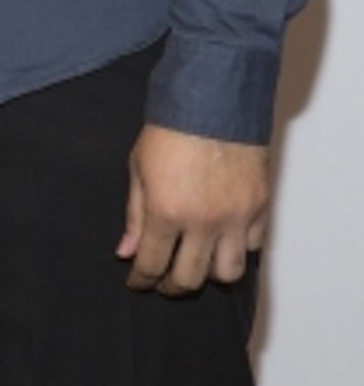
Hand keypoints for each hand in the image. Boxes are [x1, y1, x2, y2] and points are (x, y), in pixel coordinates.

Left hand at [118, 125, 269, 294]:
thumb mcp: (138, 168)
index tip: (138, 282)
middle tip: (164, 281)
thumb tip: (126, 252)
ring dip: (209, 274)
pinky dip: (237, 251)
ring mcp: (235, 217)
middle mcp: (203, 222)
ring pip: (227, 273)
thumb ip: (134, 215)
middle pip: (189, 279)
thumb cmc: (171, 128)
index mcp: (166, 212)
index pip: (152, 265)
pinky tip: (223, 242)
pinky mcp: (259, 207)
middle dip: (172, 286)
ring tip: (197, 264)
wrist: (214, 99)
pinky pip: (252, 247)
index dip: (142, 280)